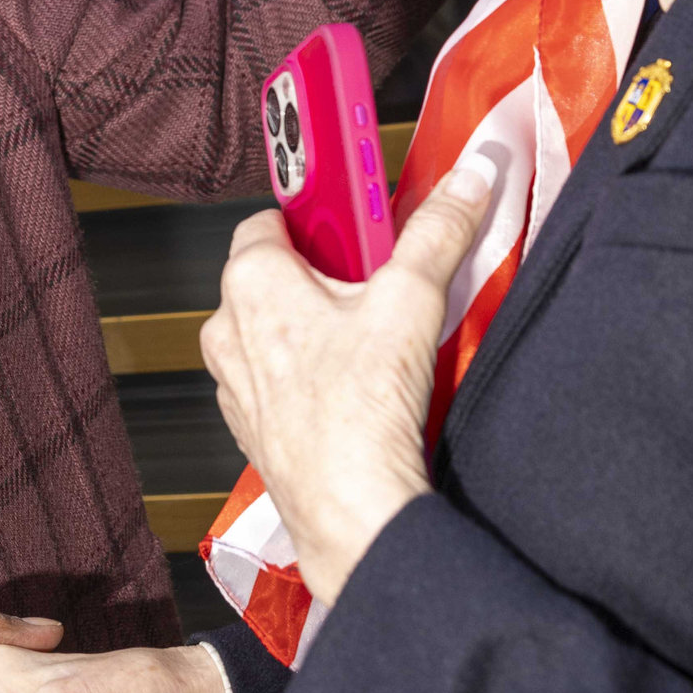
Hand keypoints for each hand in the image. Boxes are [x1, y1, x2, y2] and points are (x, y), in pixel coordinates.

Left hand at [199, 164, 493, 605]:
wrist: (350, 509)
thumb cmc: (357, 414)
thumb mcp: (410, 299)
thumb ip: (438, 231)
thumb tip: (464, 183)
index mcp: (251, 282)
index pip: (272, 217)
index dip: (320, 214)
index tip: (356, 213)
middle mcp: (228, 329)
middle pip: (277, 272)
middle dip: (328, 270)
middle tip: (379, 278)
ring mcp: (235, 381)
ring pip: (276, 328)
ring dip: (319, 323)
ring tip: (375, 335)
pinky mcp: (254, 423)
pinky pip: (279, 377)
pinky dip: (312, 371)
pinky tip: (357, 384)